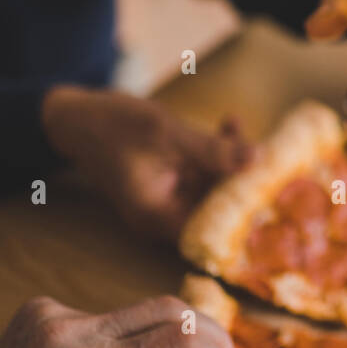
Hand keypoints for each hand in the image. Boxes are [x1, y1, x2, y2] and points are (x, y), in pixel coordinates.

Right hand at [41, 87, 249, 240]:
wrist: (76, 115)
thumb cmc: (113, 124)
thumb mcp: (167, 134)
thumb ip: (212, 151)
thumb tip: (258, 159)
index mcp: (157, 217)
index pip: (212, 232)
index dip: (244, 216)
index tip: (270, 190)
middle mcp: (164, 216)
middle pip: (217, 209)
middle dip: (242, 181)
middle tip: (265, 151)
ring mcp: (168, 199)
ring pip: (214, 187)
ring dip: (233, 160)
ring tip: (237, 126)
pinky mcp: (172, 182)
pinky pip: (204, 174)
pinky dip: (218, 152)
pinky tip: (229, 123)